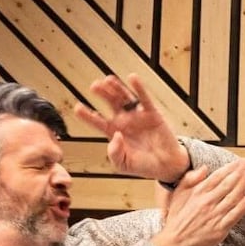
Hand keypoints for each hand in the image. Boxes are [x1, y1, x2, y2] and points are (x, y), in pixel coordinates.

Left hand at [73, 74, 189, 182]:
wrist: (166, 166)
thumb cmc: (144, 166)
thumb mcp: (124, 165)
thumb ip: (115, 153)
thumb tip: (116, 135)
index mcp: (115, 133)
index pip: (98, 122)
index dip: (88, 115)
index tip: (78, 108)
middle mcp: (124, 121)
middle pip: (110, 103)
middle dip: (102, 94)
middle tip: (94, 86)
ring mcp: (138, 116)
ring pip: (124, 97)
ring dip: (116, 88)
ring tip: (108, 80)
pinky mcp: (152, 114)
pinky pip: (144, 99)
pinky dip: (139, 88)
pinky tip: (132, 79)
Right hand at [150, 160, 244, 245]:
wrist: (174, 244)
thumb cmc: (177, 220)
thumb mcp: (177, 195)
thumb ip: (189, 179)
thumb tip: (204, 168)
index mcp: (198, 193)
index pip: (218, 176)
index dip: (231, 167)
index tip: (241, 161)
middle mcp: (207, 202)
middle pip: (227, 184)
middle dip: (241, 172)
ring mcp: (214, 216)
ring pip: (232, 198)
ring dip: (243, 185)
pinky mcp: (219, 230)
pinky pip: (233, 216)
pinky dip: (241, 208)